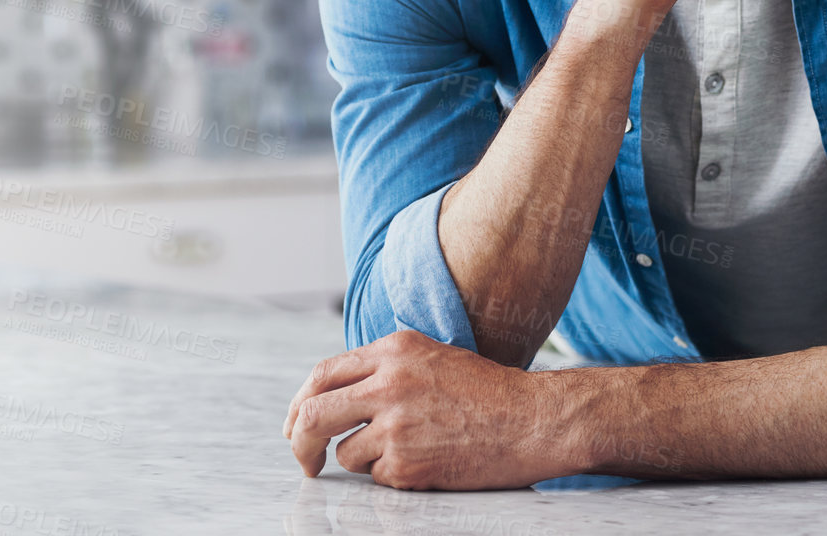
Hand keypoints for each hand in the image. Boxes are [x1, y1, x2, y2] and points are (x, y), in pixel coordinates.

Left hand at [284, 329, 570, 490]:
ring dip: (360, 459)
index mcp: (394, 350)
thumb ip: (382, 368)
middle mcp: (389, 383)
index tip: (296, 423)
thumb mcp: (430, 357)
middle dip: (298, 442)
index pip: (322, 374)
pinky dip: (390, 475)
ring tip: (403, 451)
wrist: (530, 420)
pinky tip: (425, 460)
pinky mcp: (407, 463)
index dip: (300, 403)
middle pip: (313, 414)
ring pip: (344, 453)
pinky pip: (375, 476)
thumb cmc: (486, 391)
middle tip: (304, 459)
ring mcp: (396, 425)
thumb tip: (331, 395)